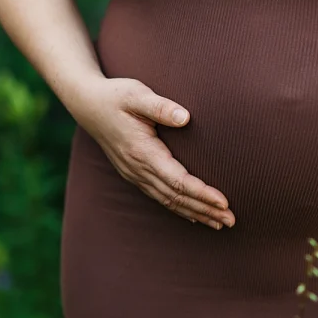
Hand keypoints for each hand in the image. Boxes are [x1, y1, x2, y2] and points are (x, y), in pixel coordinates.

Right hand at [66, 75, 235, 229]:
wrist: (87, 103)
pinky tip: (194, 215)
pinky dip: (179, 208)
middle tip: (231, 221)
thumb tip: (185, 117)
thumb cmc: (115, 95)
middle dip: (204, 209)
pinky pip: (159, 196)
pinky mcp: (134, 173)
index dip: (201, 193)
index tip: (224, 202)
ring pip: (168, 201)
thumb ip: (160, 107)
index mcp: (141, 152)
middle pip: (175, 197)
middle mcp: (137, 168)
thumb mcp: (136, 94)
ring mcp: (134, 173)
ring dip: (195, 212)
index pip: (177, 180)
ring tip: (219, 223)